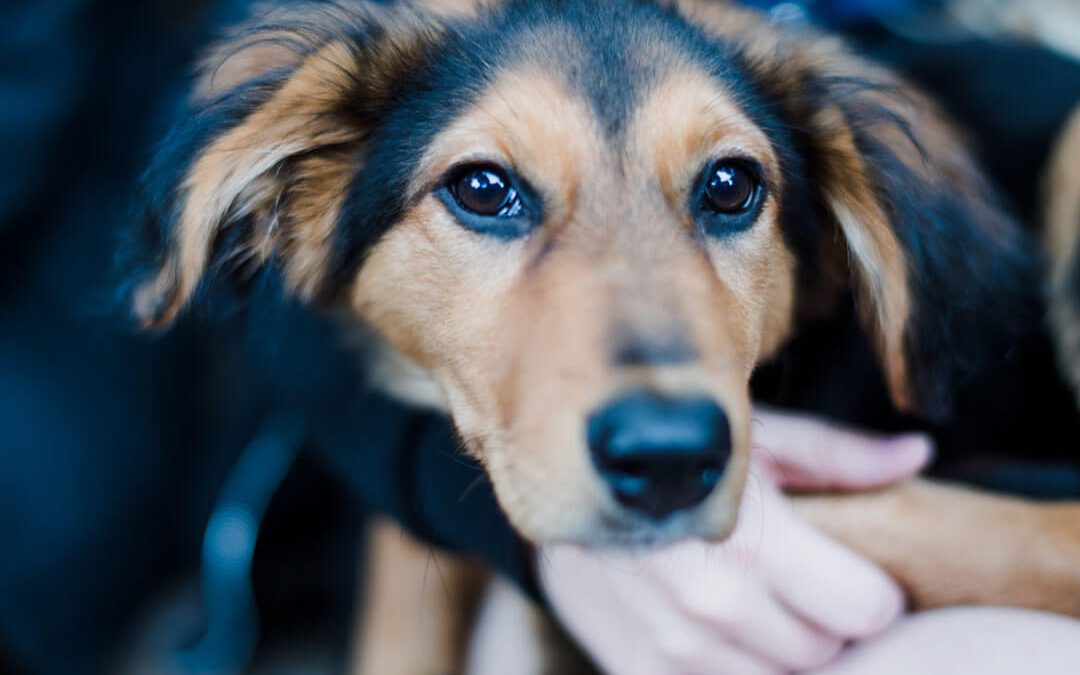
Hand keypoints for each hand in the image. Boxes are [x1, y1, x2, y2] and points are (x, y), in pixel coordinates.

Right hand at [538, 408, 931, 674]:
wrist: (559, 482)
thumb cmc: (671, 453)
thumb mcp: (751, 437)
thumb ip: (838, 455)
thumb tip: (919, 452)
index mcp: (752, 545)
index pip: (867, 611)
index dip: (868, 590)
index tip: (848, 571)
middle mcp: (712, 607)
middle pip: (825, 652)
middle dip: (823, 622)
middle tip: (797, 582)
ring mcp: (672, 648)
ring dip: (775, 651)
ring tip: (752, 601)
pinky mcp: (639, 670)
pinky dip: (728, 666)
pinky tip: (711, 627)